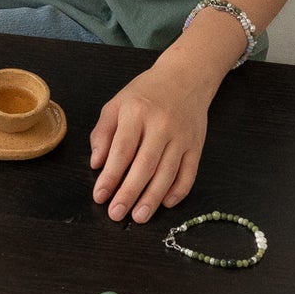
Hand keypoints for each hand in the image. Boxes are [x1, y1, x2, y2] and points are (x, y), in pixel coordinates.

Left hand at [88, 61, 210, 222]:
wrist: (185, 77)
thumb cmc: (145, 93)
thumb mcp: (116, 104)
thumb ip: (103, 133)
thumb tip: (97, 164)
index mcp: (136, 113)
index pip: (121, 150)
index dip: (110, 176)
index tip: (100, 196)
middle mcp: (161, 125)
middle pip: (144, 165)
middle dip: (129, 193)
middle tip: (117, 214)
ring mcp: (182, 136)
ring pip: (167, 173)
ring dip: (152, 198)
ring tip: (139, 216)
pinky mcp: (197, 145)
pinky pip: (189, 173)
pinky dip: (178, 191)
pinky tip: (165, 203)